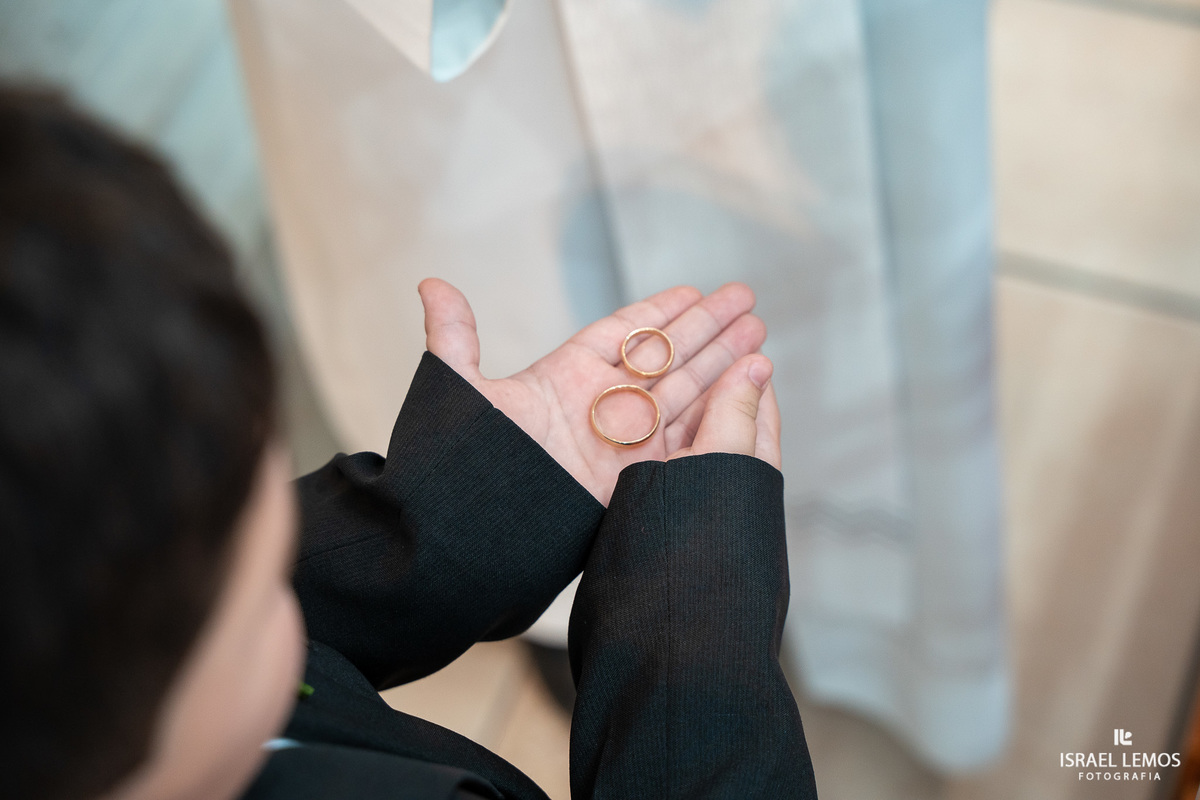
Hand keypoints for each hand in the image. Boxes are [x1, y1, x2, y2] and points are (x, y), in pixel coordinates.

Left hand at [419, 278, 769, 504]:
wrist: (469, 539)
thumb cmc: (461, 466)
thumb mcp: (459, 393)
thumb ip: (455, 337)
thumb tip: (430, 284)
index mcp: (563, 377)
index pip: (623, 333)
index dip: (659, 311)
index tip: (694, 291)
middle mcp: (598, 406)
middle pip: (663, 357)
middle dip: (706, 330)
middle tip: (747, 301)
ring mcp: (620, 442)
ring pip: (681, 393)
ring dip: (721, 364)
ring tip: (759, 335)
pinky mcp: (634, 477)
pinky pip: (682, 439)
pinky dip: (715, 413)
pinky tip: (746, 386)